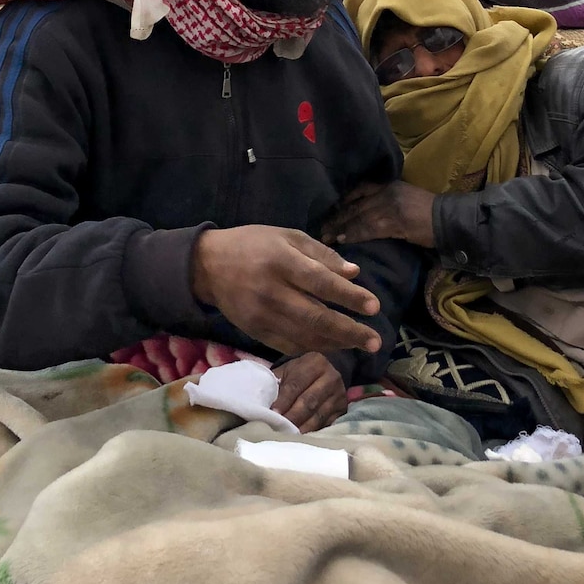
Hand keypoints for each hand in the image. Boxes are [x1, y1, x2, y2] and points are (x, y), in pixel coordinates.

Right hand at [191, 225, 381, 357]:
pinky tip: (331, 344)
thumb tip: (354, 273)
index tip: (374, 306)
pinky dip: (312, 347)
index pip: (321, 283)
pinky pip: (288, 346)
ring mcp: (261, 315)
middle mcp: (271, 291)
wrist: (208, 265)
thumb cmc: (254, 244)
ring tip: (360, 343)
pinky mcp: (254, 332)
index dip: (349, 296)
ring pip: (304, 337)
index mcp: (281, 261)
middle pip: (315, 317)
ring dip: (336, 343)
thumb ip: (321, 254)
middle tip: (376, 341)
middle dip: (350, 332)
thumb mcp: (287, 236)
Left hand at [272, 352, 346, 431]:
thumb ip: (277, 381)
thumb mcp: (290, 369)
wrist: (332, 369)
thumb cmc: (304, 371)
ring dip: (301, 428)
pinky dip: (312, 433)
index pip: (297, 384)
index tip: (273, 413)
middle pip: (309, 401)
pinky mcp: (342, 410)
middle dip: (292, 417)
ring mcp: (339, 395)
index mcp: (315, 363)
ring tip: (287, 436)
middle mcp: (331, 378)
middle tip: (278, 428)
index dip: (284, 400)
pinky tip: (301, 439)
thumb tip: (261, 401)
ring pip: (318, 416)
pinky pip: (326, 424)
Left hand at [322, 181, 436, 247]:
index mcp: (389, 184)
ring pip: (358, 217)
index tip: (330, 209)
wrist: (448, 219)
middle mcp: (387, 192)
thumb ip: (387, 200)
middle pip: (355, 204)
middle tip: (321, 227)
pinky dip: (354, 234)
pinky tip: (343, 239)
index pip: (360, 189)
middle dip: (337, 216)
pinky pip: (368, 229)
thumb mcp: (405, 197)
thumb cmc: (429, 211)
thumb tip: (367, 210)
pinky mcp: (394, 222)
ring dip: (340, 227)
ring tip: (326, 236)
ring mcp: (390, 206)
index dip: (343, 200)